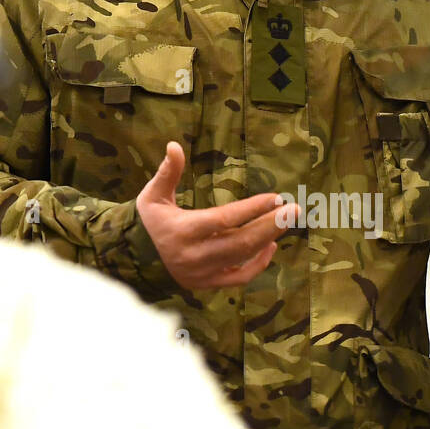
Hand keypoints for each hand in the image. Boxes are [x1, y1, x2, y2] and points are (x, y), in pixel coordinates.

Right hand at [135, 141, 298, 290]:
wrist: (136, 258)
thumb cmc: (150, 221)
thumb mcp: (152, 194)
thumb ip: (168, 171)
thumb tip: (174, 144)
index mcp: (183, 231)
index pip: (224, 219)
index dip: (251, 209)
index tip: (275, 197)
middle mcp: (195, 255)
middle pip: (241, 241)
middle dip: (270, 225)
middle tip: (293, 210)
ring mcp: (203, 272)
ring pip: (243, 257)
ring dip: (268, 238)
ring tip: (286, 220)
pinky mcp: (208, 284)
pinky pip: (240, 277)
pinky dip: (258, 264)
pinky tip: (270, 245)